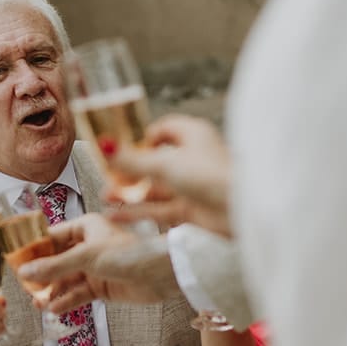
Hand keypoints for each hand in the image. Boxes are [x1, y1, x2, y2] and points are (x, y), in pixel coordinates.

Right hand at [19, 214, 182, 312]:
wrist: (162, 273)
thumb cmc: (131, 253)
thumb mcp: (86, 256)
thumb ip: (54, 266)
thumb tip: (26, 272)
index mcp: (85, 227)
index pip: (51, 237)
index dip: (34, 251)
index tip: (16, 263)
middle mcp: (88, 246)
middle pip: (56, 261)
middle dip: (42, 276)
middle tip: (26, 288)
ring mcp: (95, 267)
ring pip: (66, 280)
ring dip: (52, 291)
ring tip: (38, 303)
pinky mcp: (103, 286)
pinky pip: (79, 294)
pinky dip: (67, 301)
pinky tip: (55, 309)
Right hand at [109, 115, 232, 236]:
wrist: (241, 210)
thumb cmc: (211, 176)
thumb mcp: (164, 164)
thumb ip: (132, 160)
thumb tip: (104, 146)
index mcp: (193, 135)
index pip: (164, 129)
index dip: (142, 138)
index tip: (121, 147)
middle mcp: (193, 158)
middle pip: (155, 161)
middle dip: (130, 169)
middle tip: (107, 174)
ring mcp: (192, 186)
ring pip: (155, 188)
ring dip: (130, 192)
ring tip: (105, 196)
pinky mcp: (191, 210)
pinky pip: (159, 209)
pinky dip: (138, 211)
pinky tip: (116, 216)